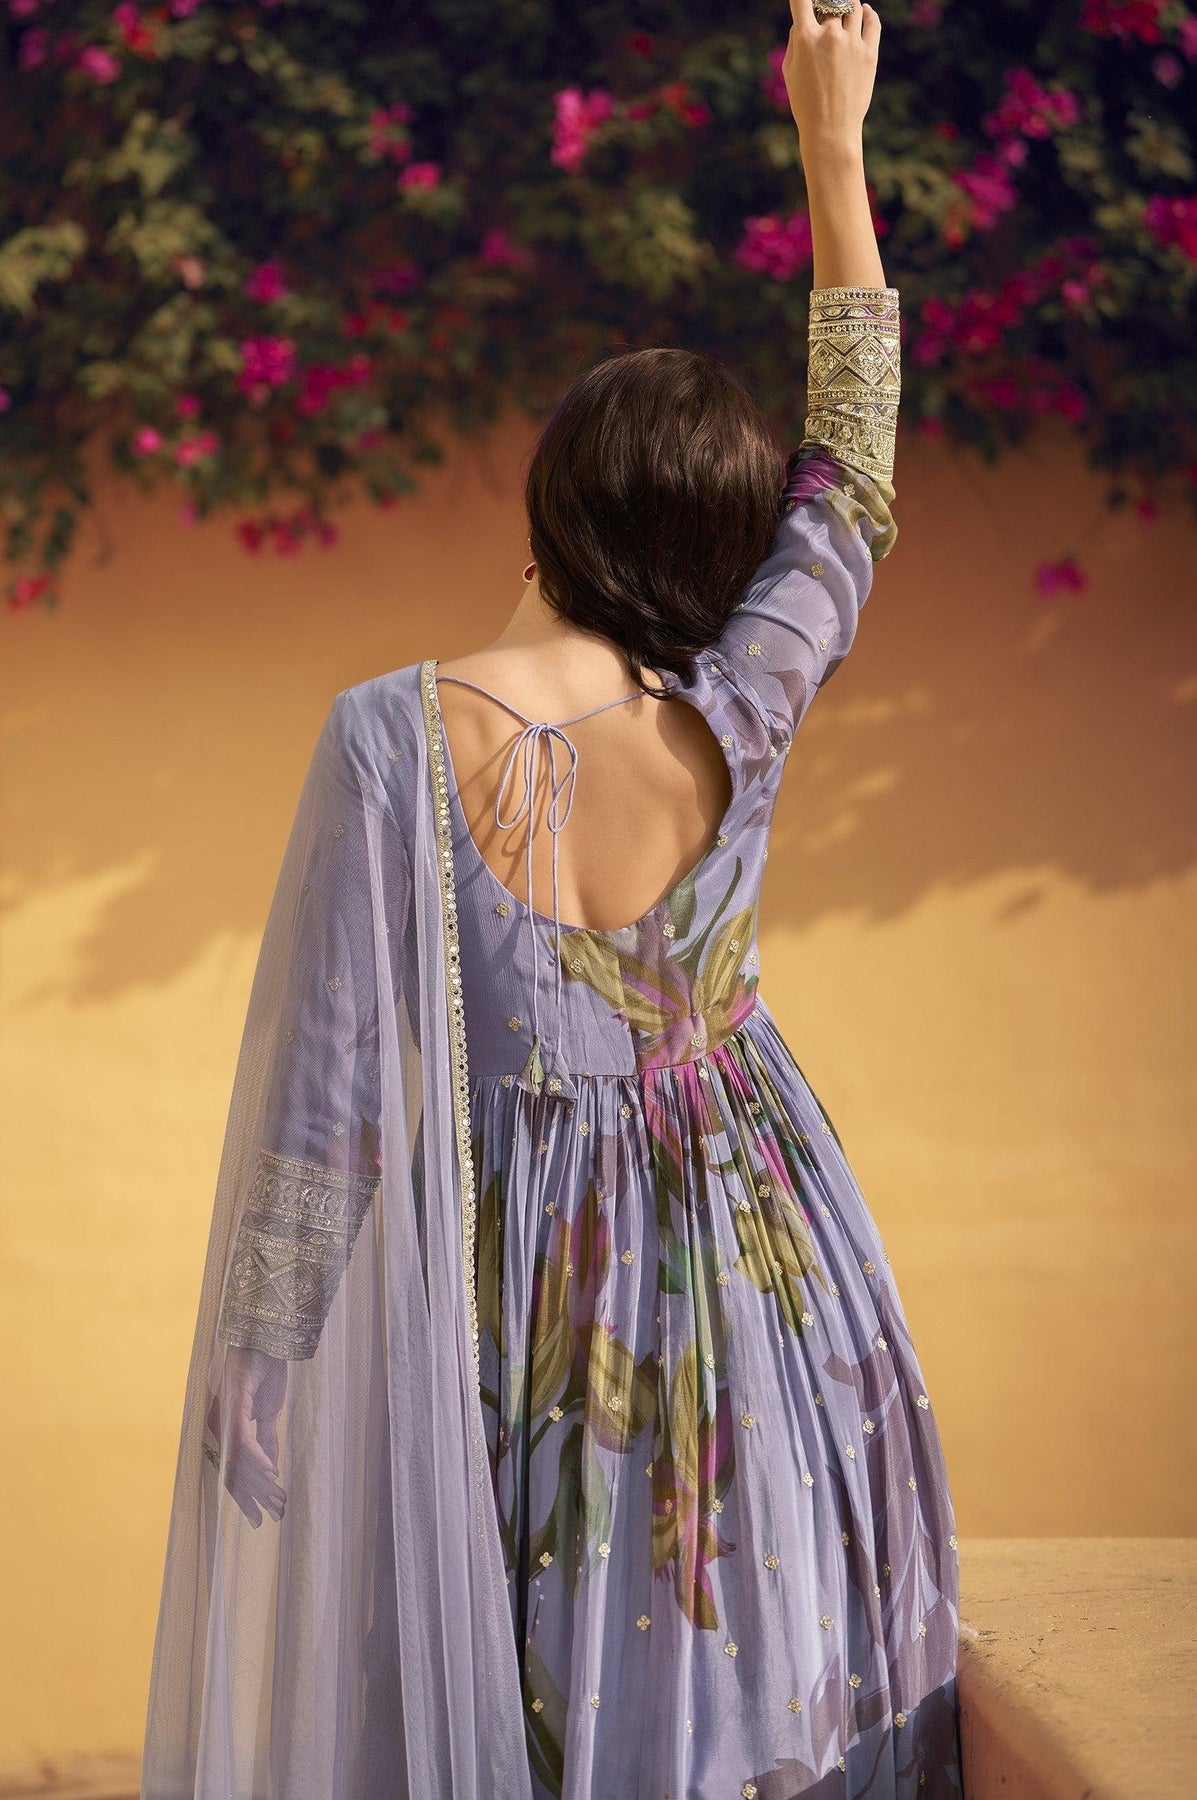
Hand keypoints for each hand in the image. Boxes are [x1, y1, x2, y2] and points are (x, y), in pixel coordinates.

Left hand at [204, 1345, 288, 1526]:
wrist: (268, 1335)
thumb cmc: (265, 1369)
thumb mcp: (270, 1411)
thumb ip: (267, 1439)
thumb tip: (271, 1470)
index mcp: (225, 1429)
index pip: (233, 1472)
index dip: (247, 1497)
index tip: (261, 1520)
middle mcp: (218, 1426)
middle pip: (234, 1471)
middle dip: (257, 1497)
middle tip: (278, 1515)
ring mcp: (223, 1415)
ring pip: (239, 1460)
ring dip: (261, 1482)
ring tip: (279, 1500)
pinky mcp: (233, 1403)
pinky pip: (243, 1439)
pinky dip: (257, 1458)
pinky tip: (271, 1472)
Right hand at [782, 0, 880, 150]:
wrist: (831, 130)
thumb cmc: (805, 103)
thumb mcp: (789, 71)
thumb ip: (796, 39)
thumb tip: (805, 19)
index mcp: (806, 38)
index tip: (805, 0)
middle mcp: (830, 35)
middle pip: (830, 2)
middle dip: (826, 5)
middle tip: (826, 11)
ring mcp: (852, 42)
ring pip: (852, 6)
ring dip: (847, 5)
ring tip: (844, 9)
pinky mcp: (870, 53)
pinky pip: (872, 21)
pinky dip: (868, 13)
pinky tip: (863, 12)